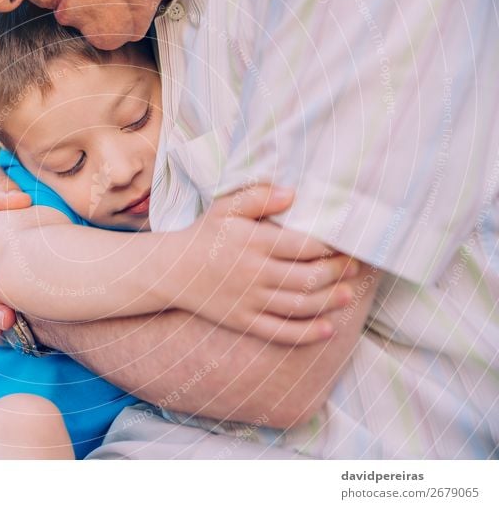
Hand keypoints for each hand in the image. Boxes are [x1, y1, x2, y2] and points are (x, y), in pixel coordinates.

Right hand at [172, 185, 358, 344]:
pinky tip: (328, 330)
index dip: (331, 246)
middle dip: (337, 273)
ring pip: (298, 306)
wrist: (172, 270)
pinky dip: (307, 333)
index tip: (348, 243)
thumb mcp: (225, 207)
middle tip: (355, 267)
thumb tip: (293, 193)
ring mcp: (248, 300)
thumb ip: (258, 197)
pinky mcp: (243, 321)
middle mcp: (253, 272)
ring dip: (329, 301)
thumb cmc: (204, 235)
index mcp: (253, 242)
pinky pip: (280, 332)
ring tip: (348, 295)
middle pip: (307, 277)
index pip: (303, 245)